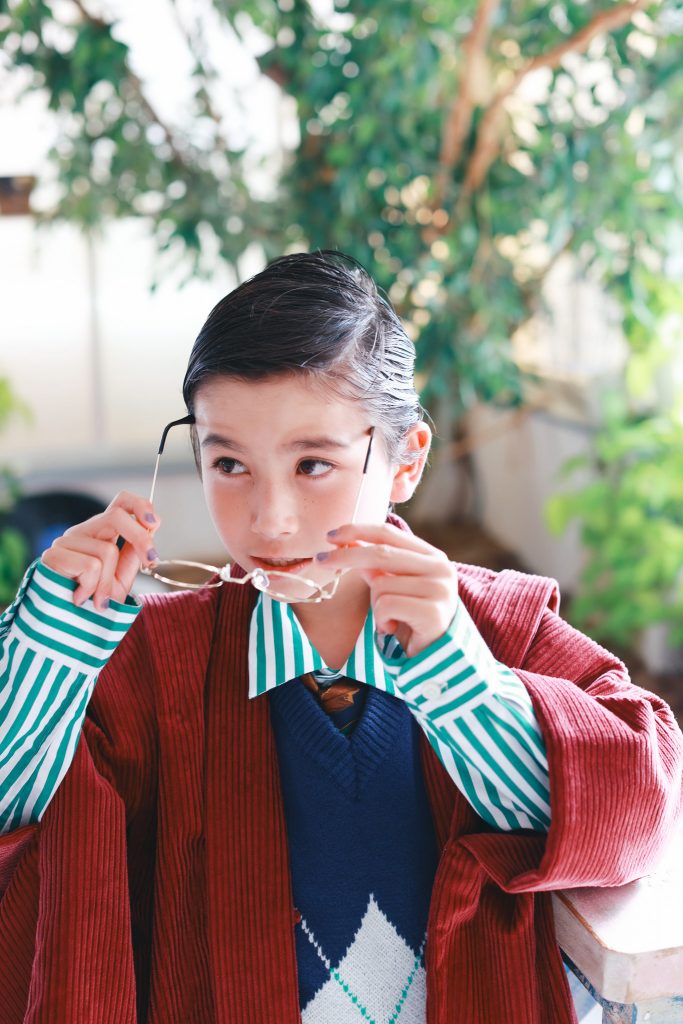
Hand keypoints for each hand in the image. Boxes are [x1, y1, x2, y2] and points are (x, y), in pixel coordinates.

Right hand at [41, 491, 160, 609]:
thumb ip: (134, 552)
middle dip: (141, 539)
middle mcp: (83, 531)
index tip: (155, 525)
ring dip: (108, 583)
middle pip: (116, 516)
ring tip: (100, 599)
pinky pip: (90, 567)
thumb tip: (151, 527)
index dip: (140, 506)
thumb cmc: (95, 600)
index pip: (120, 502)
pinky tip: (81, 598)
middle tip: (150, 563)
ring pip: (106, 551)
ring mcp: (66, 541)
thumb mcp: (122, 576)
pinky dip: (92, 588)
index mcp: (102, 532)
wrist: (68, 625)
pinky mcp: (53, 556)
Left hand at [317, 522, 458, 657]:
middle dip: (345, 556)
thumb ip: (377, 566)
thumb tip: (349, 544)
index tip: (331, 535)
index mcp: (433, 557)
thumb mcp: (394, 588)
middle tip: (320, 560)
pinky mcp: (432, 613)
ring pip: (380, 585)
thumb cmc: (412, 620)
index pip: (389, 534)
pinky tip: (393, 628)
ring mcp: (439, 590)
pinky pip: (386, 606)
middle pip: (381, 553)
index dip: (357, 531)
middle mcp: (441, 569)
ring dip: (375, 605)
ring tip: (389, 619)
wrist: (435, 657)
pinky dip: (381, 620)